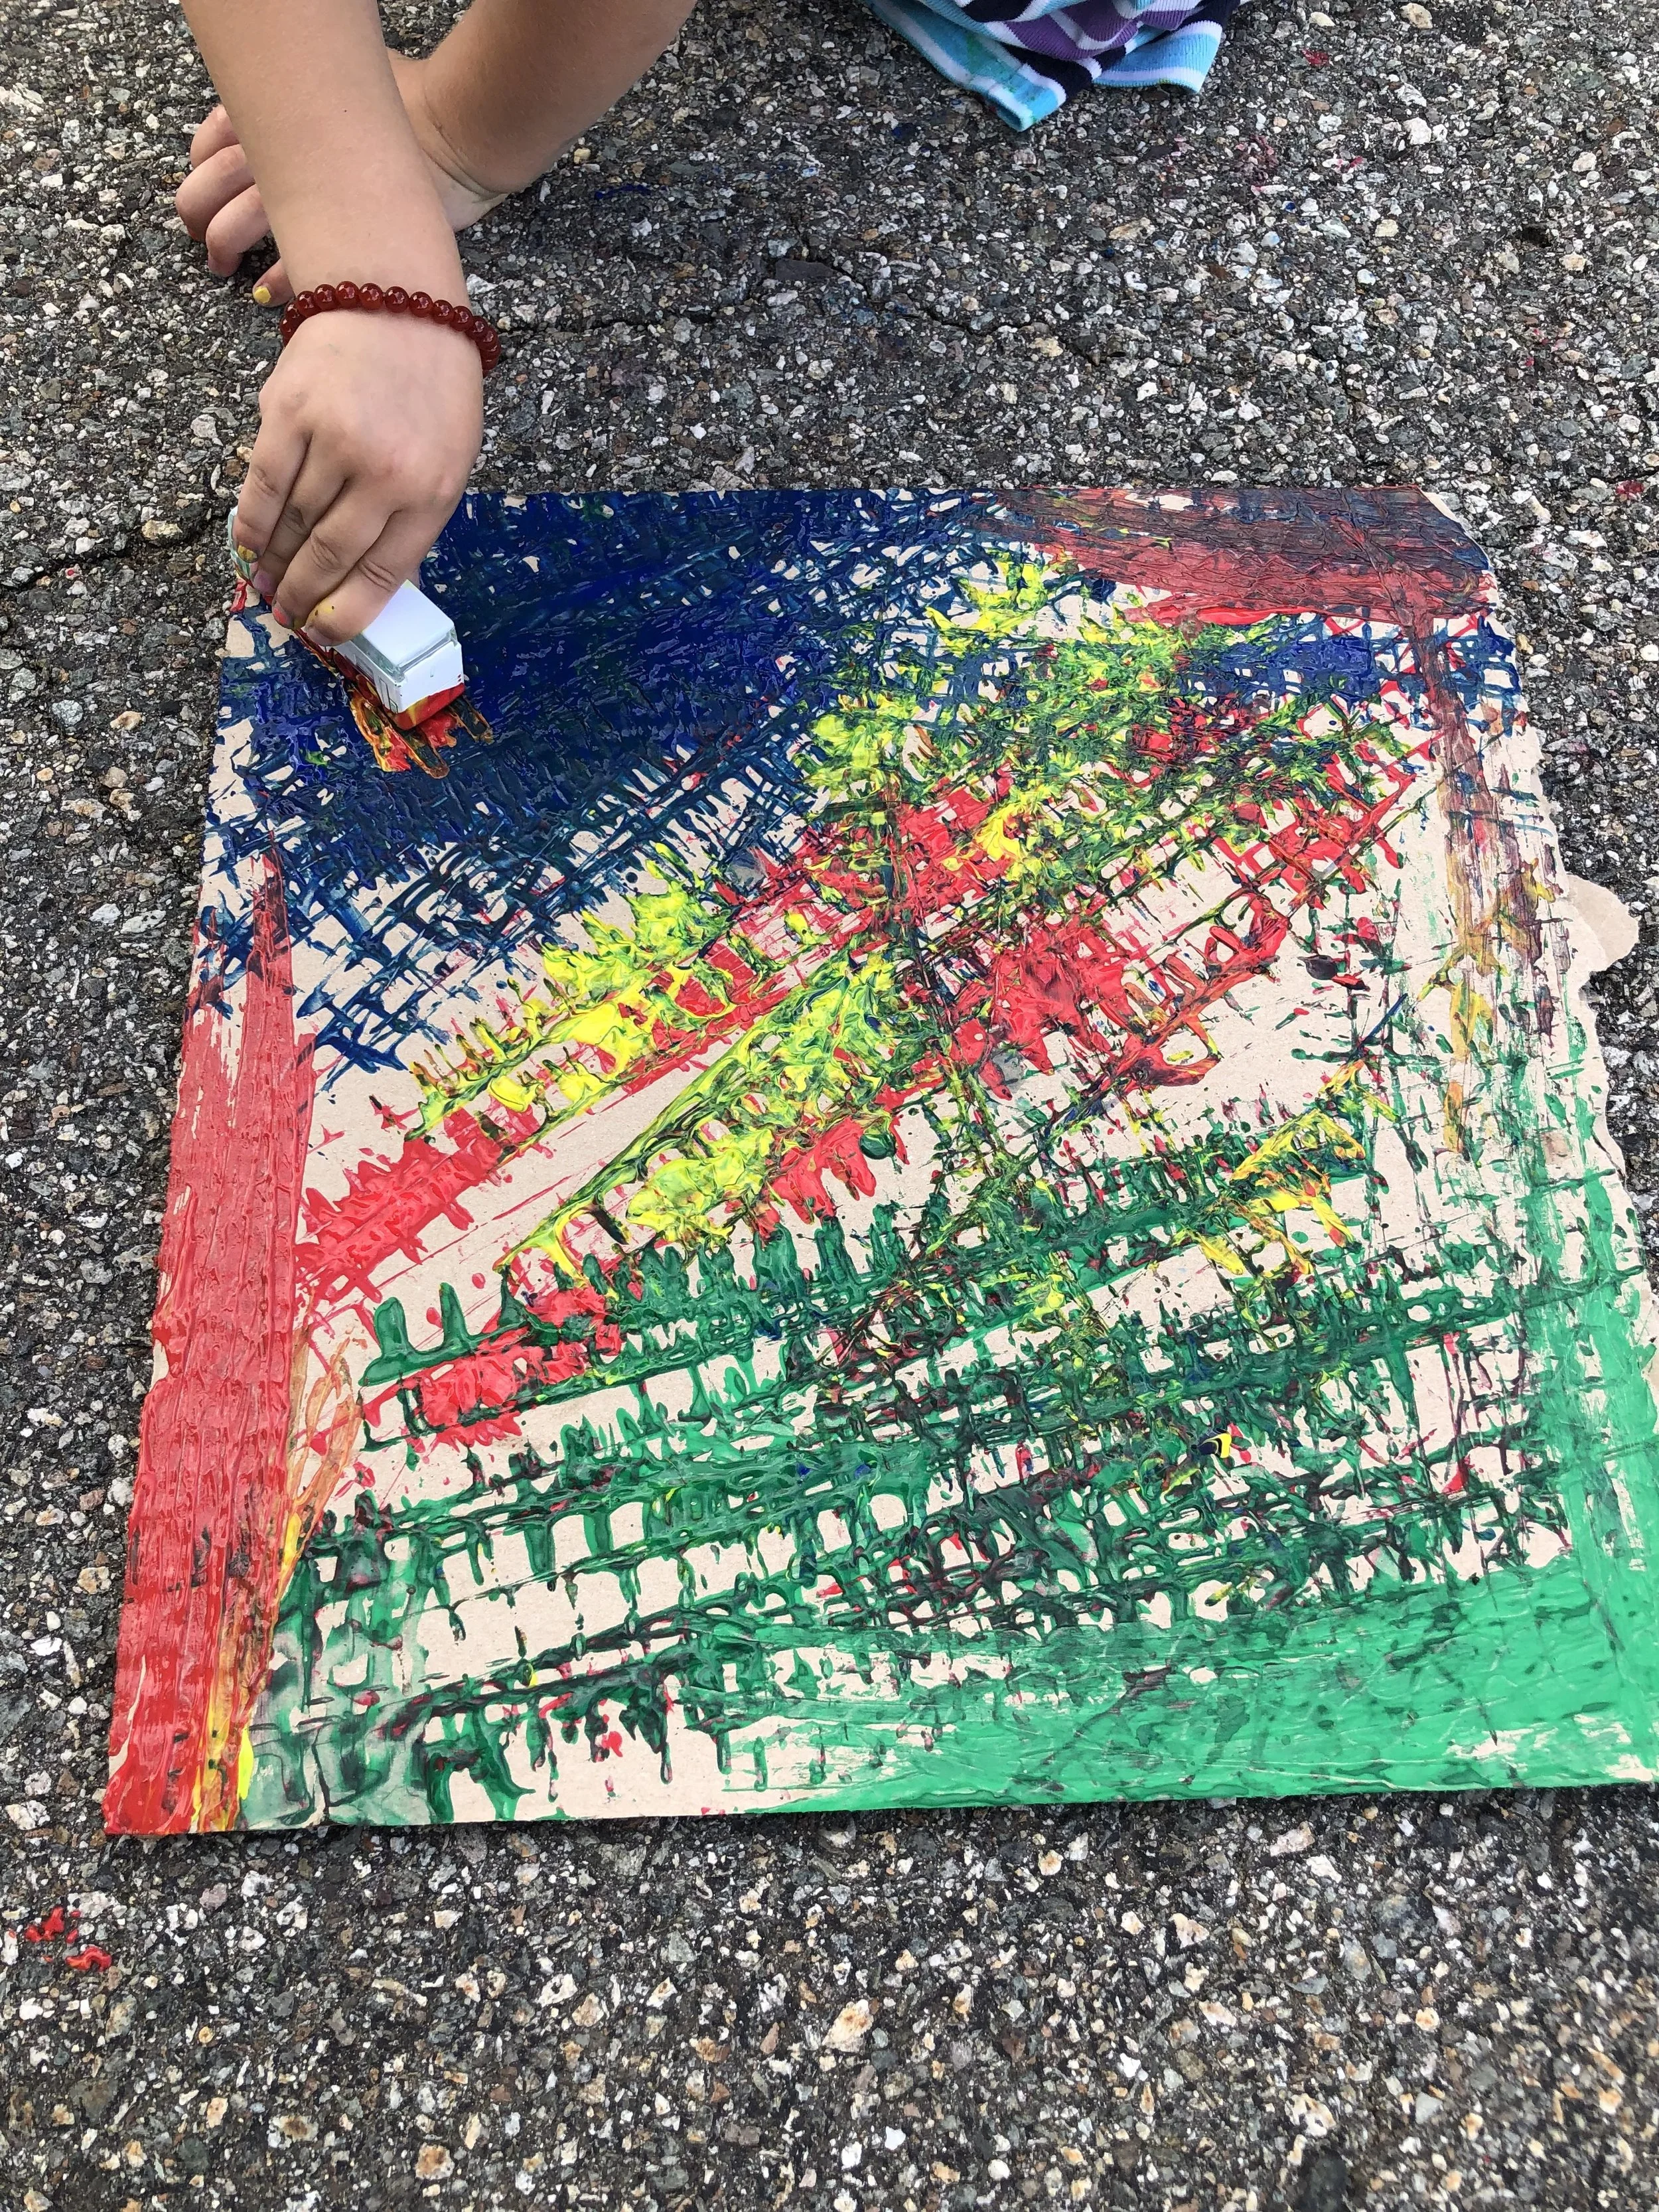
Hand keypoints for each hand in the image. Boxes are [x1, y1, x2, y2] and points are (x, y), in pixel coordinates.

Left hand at [177, 55, 503, 303]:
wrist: (457, 135)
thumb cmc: (414, 104)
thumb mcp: (352, 82)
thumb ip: (317, 96)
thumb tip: (301, 101)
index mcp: (280, 114)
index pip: (212, 140)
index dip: (198, 164)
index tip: (201, 178)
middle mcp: (282, 152)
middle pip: (212, 183)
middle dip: (197, 212)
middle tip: (201, 233)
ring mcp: (307, 198)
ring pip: (237, 223)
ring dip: (223, 247)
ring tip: (222, 264)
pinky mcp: (339, 238)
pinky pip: (291, 267)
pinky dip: (273, 284)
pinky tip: (263, 294)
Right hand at [234, 308, 482, 641]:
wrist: (396, 299)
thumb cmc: (431, 386)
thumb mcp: (450, 460)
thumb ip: (415, 520)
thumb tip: (375, 587)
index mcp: (430, 493)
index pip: (383, 575)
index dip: (348, 613)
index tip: (326, 634)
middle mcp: (383, 473)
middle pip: (331, 555)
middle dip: (306, 596)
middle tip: (288, 616)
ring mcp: (334, 442)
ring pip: (294, 524)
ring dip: (275, 565)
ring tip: (266, 587)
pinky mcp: (289, 413)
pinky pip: (262, 483)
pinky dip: (251, 522)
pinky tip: (248, 545)